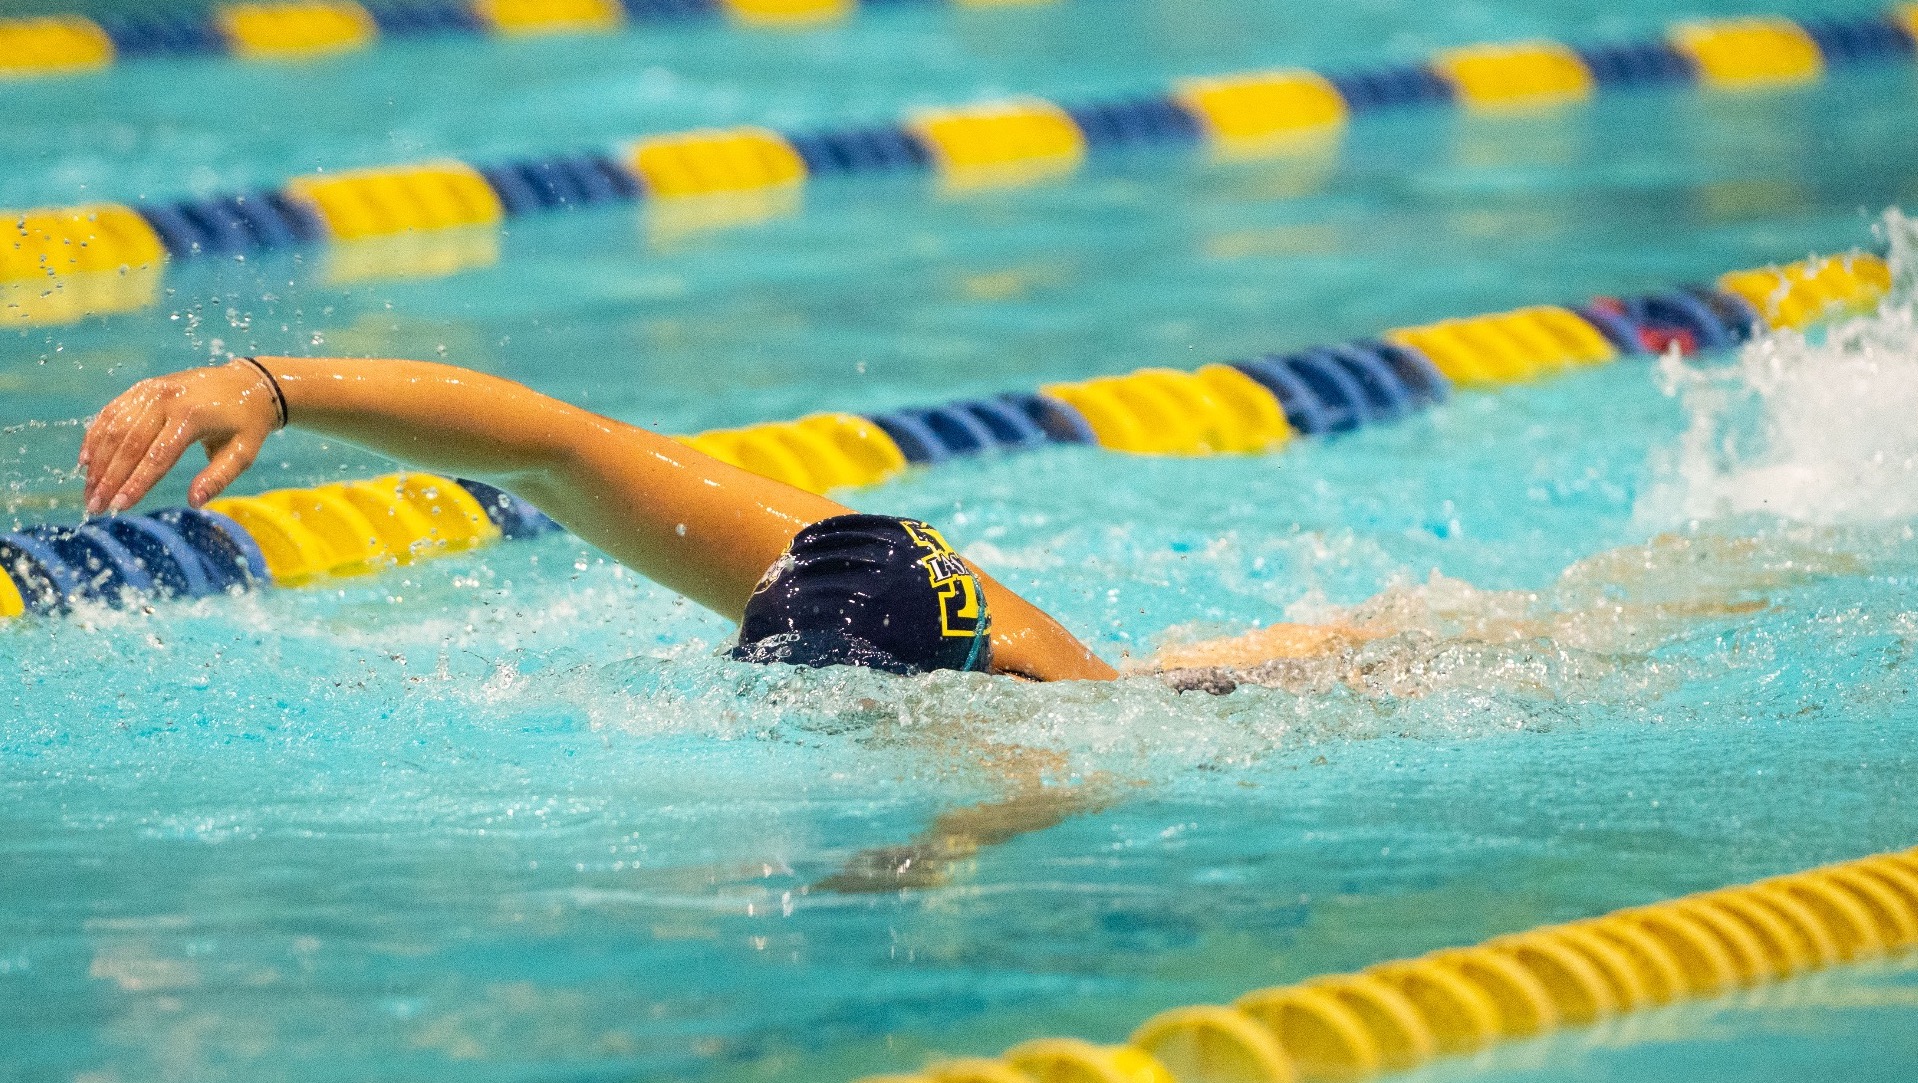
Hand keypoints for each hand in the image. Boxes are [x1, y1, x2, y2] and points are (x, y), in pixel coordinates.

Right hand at [80, 361, 279, 515]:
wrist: (247, 383)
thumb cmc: (246, 424)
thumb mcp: (243, 453)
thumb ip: (219, 477)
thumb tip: (195, 502)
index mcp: (192, 416)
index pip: (158, 456)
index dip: (137, 483)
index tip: (120, 507)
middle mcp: (167, 399)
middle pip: (130, 443)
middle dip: (110, 478)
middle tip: (96, 506)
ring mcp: (152, 390)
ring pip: (115, 428)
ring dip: (97, 461)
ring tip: (89, 491)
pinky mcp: (143, 388)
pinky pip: (113, 412)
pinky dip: (96, 436)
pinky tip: (86, 460)